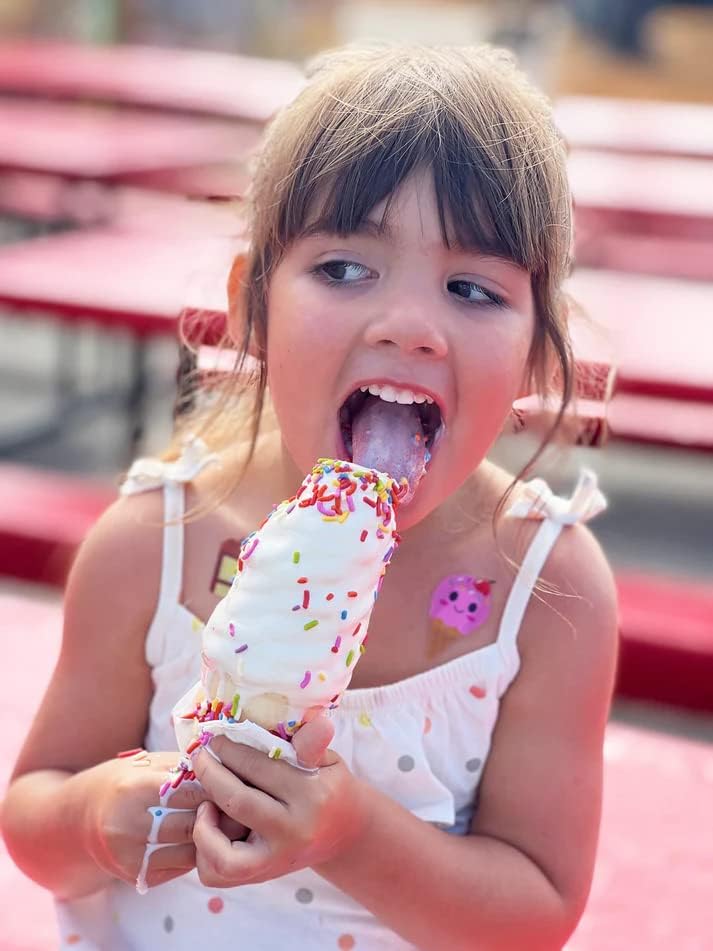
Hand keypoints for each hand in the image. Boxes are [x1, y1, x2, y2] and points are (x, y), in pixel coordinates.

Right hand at [82, 750, 247, 888]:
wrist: (77, 820)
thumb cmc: (120, 782)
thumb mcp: (145, 763)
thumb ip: (181, 766)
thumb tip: (223, 764)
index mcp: (133, 790)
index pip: (189, 791)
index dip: (218, 786)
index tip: (240, 781)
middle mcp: (128, 826)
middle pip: (192, 824)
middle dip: (222, 814)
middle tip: (247, 805)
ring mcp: (130, 857)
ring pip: (191, 850)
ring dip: (215, 837)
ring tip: (234, 823)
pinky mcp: (136, 877)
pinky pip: (181, 867)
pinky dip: (197, 853)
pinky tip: (208, 839)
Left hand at [191, 714, 369, 886]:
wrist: (345, 833)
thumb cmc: (329, 786)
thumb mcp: (328, 760)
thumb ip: (312, 743)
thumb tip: (319, 722)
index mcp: (312, 795)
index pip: (261, 767)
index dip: (231, 748)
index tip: (216, 735)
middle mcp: (294, 831)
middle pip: (238, 801)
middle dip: (210, 773)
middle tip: (200, 755)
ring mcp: (277, 859)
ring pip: (224, 854)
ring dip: (204, 826)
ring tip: (205, 803)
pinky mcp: (262, 875)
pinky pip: (220, 874)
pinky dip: (205, 851)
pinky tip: (212, 826)